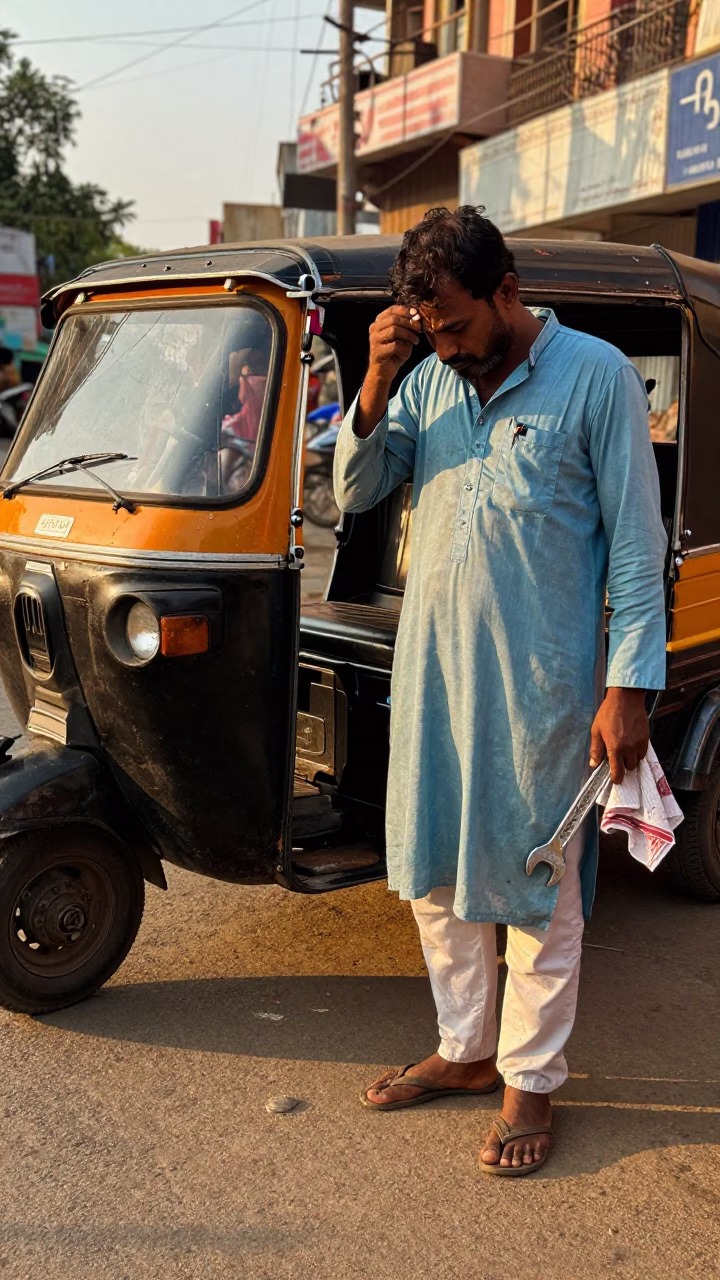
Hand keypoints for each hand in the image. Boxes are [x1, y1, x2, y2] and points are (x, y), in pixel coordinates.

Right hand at [354, 306, 421, 437]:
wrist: (383, 372)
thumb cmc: (394, 352)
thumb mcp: (402, 336)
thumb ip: (407, 326)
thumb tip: (418, 317)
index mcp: (379, 322)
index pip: (392, 309)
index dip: (406, 311)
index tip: (417, 315)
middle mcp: (374, 329)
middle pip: (394, 319)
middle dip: (410, 323)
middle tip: (419, 329)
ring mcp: (374, 340)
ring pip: (394, 330)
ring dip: (409, 335)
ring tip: (416, 341)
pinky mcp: (378, 352)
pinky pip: (395, 346)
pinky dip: (404, 348)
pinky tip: (407, 351)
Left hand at [589, 687, 648, 783]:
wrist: (626, 698)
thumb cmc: (608, 713)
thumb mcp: (596, 730)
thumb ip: (596, 749)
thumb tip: (594, 764)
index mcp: (615, 748)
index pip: (618, 771)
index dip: (616, 778)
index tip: (615, 779)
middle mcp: (629, 748)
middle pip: (629, 767)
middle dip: (623, 766)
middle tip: (617, 759)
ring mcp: (639, 743)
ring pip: (637, 760)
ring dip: (631, 759)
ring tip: (625, 751)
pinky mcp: (646, 737)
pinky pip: (644, 752)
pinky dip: (638, 752)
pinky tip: (632, 745)